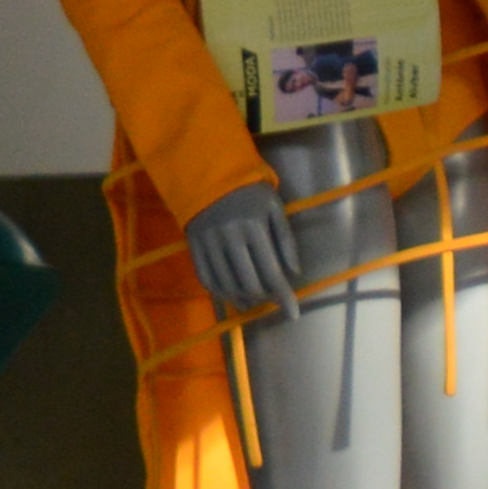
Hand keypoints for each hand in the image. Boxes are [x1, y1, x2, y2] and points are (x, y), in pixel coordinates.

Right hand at [185, 178, 298, 320]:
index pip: (272, 272)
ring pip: (227, 285)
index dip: (284, 296)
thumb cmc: (250, 191)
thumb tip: (294, 273)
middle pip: (249, 284)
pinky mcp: (193, 246)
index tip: (293, 314)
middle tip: (271, 298)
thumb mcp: (275, 208)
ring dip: (243, 298)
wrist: (210, 174)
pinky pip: (206, 278)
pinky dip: (221, 292)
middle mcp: (229, 237)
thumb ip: (286, 240)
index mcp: (253, 227)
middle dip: (264, 297)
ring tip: (252, 300)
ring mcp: (209, 243)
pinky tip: (232, 295)